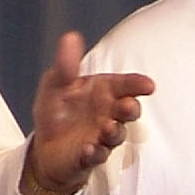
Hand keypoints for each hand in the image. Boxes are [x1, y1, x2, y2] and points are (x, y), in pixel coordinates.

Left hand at [24, 31, 152, 194]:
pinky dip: (94, 153)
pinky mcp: (89, 157)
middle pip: (127, 110)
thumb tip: (71, 37)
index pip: (124, 85)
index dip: (136, 84)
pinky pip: (96, 156)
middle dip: (130, 108)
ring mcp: (101, 137)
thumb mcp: (55, 84)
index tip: (148, 85)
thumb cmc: (57, 113)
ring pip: (116, 135)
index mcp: (102, 93)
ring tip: (107, 128)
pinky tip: (88, 149)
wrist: (46, 148)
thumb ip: (66, 65)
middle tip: (128, 106)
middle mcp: (107, 114)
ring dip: (114, 131)